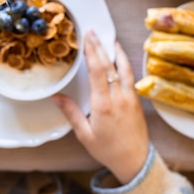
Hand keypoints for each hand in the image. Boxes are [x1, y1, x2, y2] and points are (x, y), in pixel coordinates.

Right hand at [53, 30, 149, 183]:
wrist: (136, 161)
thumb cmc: (108, 150)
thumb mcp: (84, 134)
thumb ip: (71, 113)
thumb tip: (56, 96)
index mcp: (104, 105)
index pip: (98, 72)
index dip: (92, 52)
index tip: (87, 38)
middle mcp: (119, 98)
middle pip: (110, 66)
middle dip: (100, 47)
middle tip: (93, 32)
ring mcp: (131, 98)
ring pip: (125, 69)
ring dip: (117, 52)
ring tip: (110, 40)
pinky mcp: (137, 101)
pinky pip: (130, 77)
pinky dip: (125, 64)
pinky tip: (120, 60)